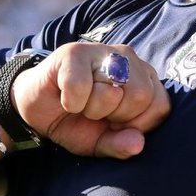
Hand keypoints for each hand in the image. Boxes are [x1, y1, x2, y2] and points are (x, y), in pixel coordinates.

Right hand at [10, 42, 169, 158]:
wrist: (35, 108)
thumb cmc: (74, 121)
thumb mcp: (100, 142)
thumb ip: (120, 145)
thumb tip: (138, 144)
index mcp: (144, 78)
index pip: (160, 106)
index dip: (135, 125)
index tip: (114, 123)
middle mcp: (128, 59)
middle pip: (140, 96)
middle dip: (114, 116)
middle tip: (94, 111)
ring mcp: (102, 51)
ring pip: (112, 91)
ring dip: (90, 108)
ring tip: (81, 103)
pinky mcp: (74, 52)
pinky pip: (80, 87)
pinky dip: (69, 101)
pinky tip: (65, 96)